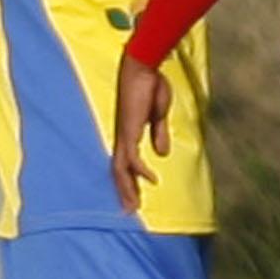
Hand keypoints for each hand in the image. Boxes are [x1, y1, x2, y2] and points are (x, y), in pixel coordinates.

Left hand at [110, 54, 169, 214]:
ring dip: (127, 188)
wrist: (143, 67)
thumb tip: (161, 153)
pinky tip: (151, 179)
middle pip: (118, 171)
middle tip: (129, 211)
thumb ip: (158, 134)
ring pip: (120, 169)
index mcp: (128, 134)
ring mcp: (124, 134)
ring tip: (133, 207)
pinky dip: (140, 170)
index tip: (134, 197)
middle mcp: (122, 137)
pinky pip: (132, 157)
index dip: (128, 181)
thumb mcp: (158, 115)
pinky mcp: (129, 130)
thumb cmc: (150, 85)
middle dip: (124, 192)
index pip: (124, 163)